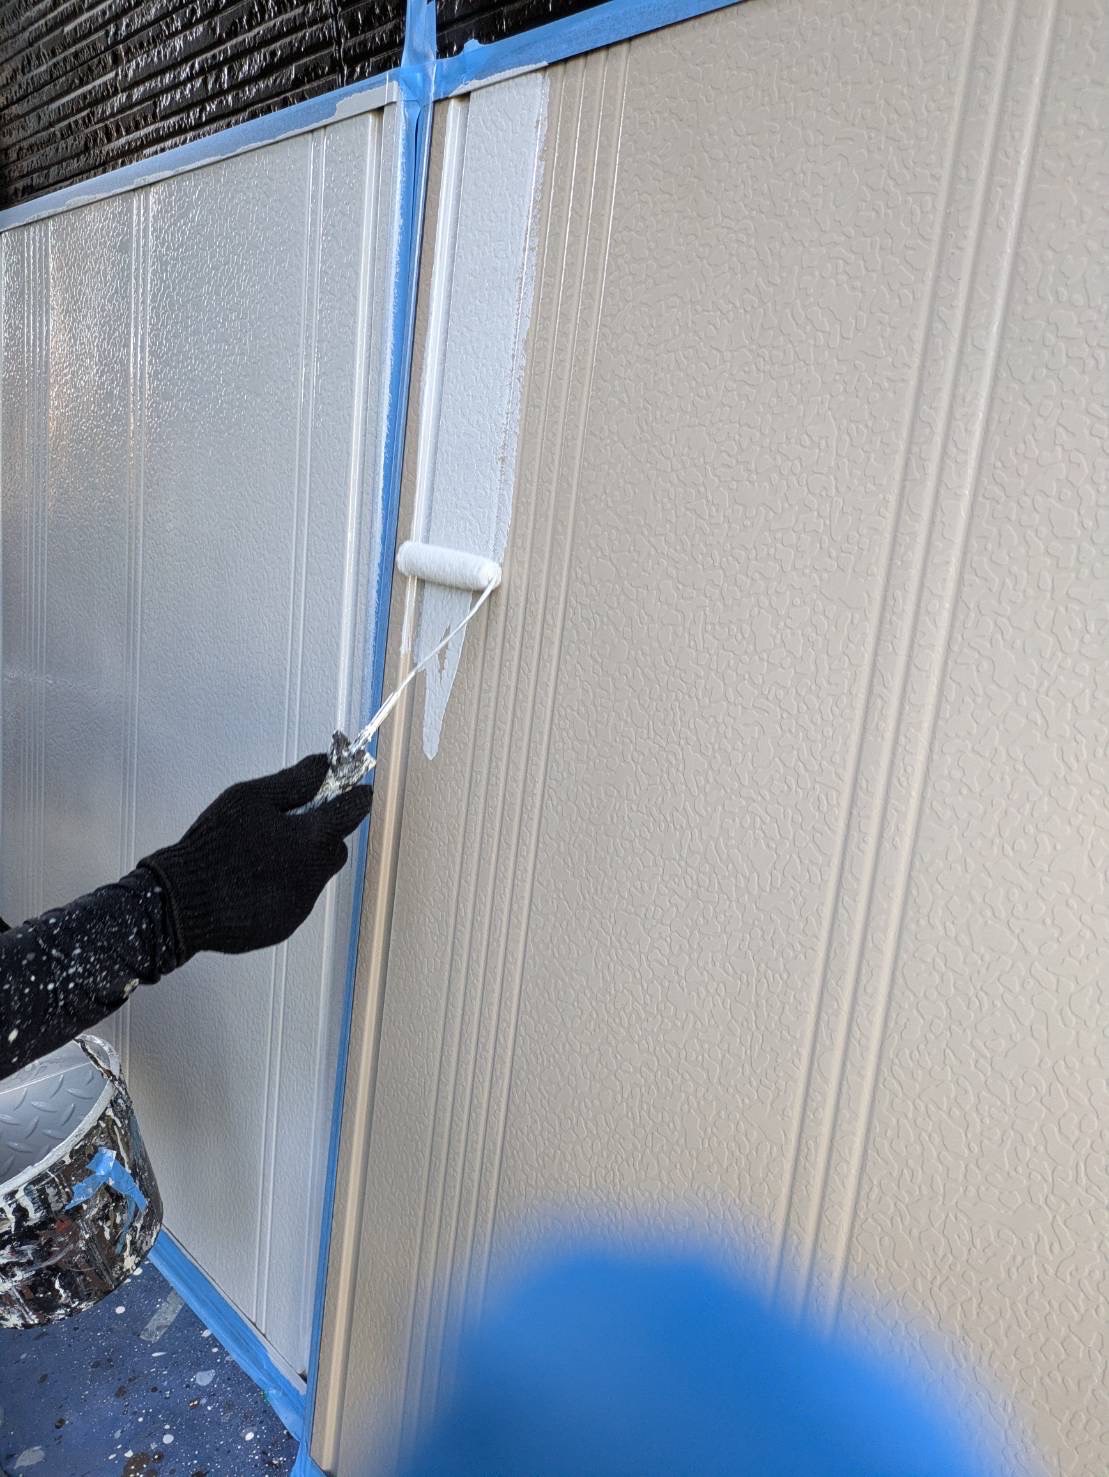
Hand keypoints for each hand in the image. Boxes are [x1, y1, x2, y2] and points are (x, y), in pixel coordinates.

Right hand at [141, 755, 371, 961]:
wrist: (181, 900)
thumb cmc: (215, 842)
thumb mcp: (250, 798)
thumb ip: (295, 781)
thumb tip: (325, 766)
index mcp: (311, 838)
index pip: (352, 812)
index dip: (356, 798)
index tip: (358, 792)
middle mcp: (315, 874)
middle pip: (335, 848)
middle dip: (322, 835)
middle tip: (290, 827)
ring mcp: (302, 904)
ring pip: (314, 875)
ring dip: (300, 863)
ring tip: (261, 858)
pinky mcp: (285, 925)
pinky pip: (294, 900)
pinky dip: (282, 888)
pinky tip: (252, 883)